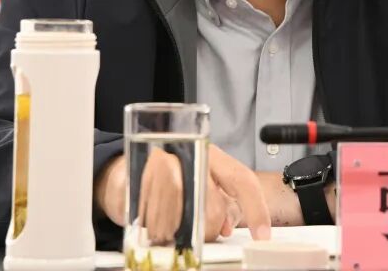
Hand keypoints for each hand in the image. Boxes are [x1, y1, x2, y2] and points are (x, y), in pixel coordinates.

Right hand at [95, 145, 271, 242]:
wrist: (126, 171)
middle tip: (200, 234)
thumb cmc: (170, 179)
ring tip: (174, 229)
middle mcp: (190, 153)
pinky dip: (159, 228)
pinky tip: (159, 226)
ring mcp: (163, 162)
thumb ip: (222, 204)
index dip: (256, 209)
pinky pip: (157, 214)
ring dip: (181, 231)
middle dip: (209, 228)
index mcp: (210, 155)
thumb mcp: (202, 185)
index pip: (241, 179)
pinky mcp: (139, 175)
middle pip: (213, 206)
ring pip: (186, 213)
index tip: (262, 234)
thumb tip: (229, 226)